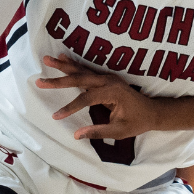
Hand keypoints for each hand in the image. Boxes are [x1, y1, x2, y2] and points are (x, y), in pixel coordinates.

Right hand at [35, 54, 157, 138]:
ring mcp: (108, 78)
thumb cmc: (138, 122)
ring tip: (47, 59)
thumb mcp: (120, 131)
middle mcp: (109, 81)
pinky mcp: (106, 78)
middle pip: (80, 79)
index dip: (70, 107)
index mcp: (113, 93)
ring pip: (82, 71)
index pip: (86, 99)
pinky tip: (63, 58)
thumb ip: (99, 131)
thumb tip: (76, 135)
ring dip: (64, 66)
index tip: (56, 116)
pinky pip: (87, 70)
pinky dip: (74, 64)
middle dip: (59, 79)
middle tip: (39, 80)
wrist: (153, 112)